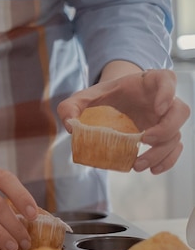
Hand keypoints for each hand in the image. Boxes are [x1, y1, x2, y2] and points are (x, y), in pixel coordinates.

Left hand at [57, 68, 189, 173]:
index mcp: (148, 82)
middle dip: (166, 129)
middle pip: (180, 111)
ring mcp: (165, 119)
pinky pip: (174, 149)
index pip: (167, 79)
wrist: (113, 101)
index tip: (157, 108)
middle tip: (144, 140)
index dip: (167, 92)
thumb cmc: (103, 96)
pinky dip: (167, 160)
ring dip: (161, 152)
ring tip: (138, 164)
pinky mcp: (163, 135)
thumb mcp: (84, 97)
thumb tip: (69, 125)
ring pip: (176, 135)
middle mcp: (163, 100)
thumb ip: (71, 105)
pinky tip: (153, 170)